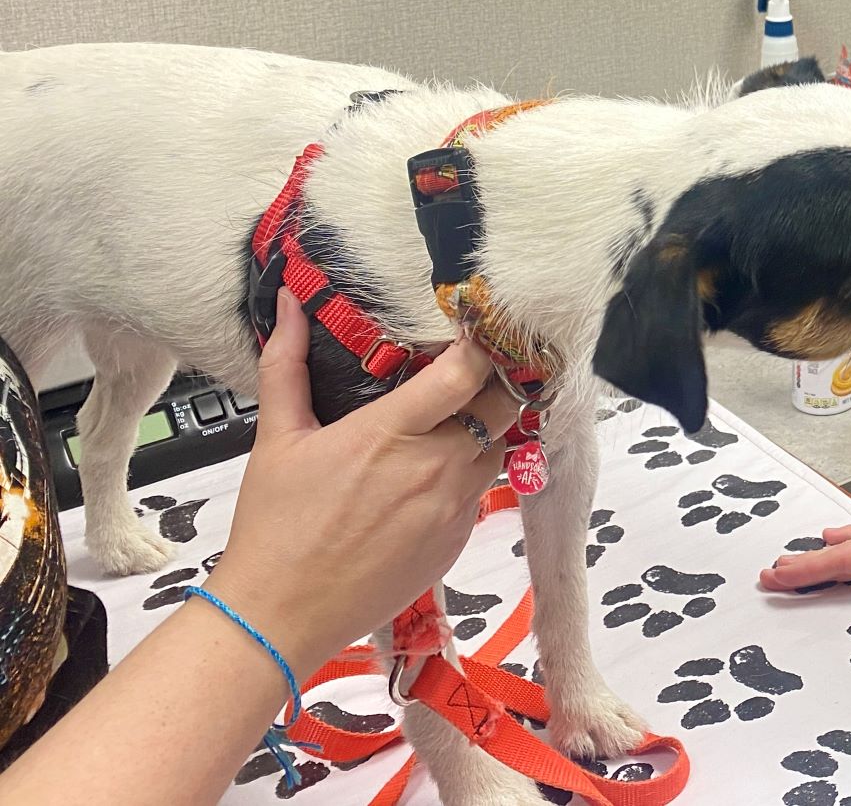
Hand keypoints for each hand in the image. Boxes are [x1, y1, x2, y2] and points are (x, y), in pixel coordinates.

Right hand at [202, 290, 516, 672]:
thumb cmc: (275, 529)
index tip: (476, 331)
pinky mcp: (457, 540)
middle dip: (496, 382)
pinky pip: (482, 491)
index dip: (480, 346)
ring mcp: (452, 507)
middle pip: (502, 405)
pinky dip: (470, 474)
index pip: (467, 372)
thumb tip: (288, 306)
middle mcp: (433, 467)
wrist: (280, 617)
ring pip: (499, 446)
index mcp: (390, 433)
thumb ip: (285, 364)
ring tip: (456, 419)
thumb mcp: (276, 439)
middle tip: (477, 371)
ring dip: (486, 429)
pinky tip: (436, 473)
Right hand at [757, 425, 850, 624]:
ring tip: (790, 563)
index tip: (779, 578)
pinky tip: (837, 536)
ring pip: (850, 546)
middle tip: (767, 577)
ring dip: (821, 556)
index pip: (849, 564)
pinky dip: (846, 541)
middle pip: (840, 555)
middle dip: (804, 567)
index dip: (812, 572)